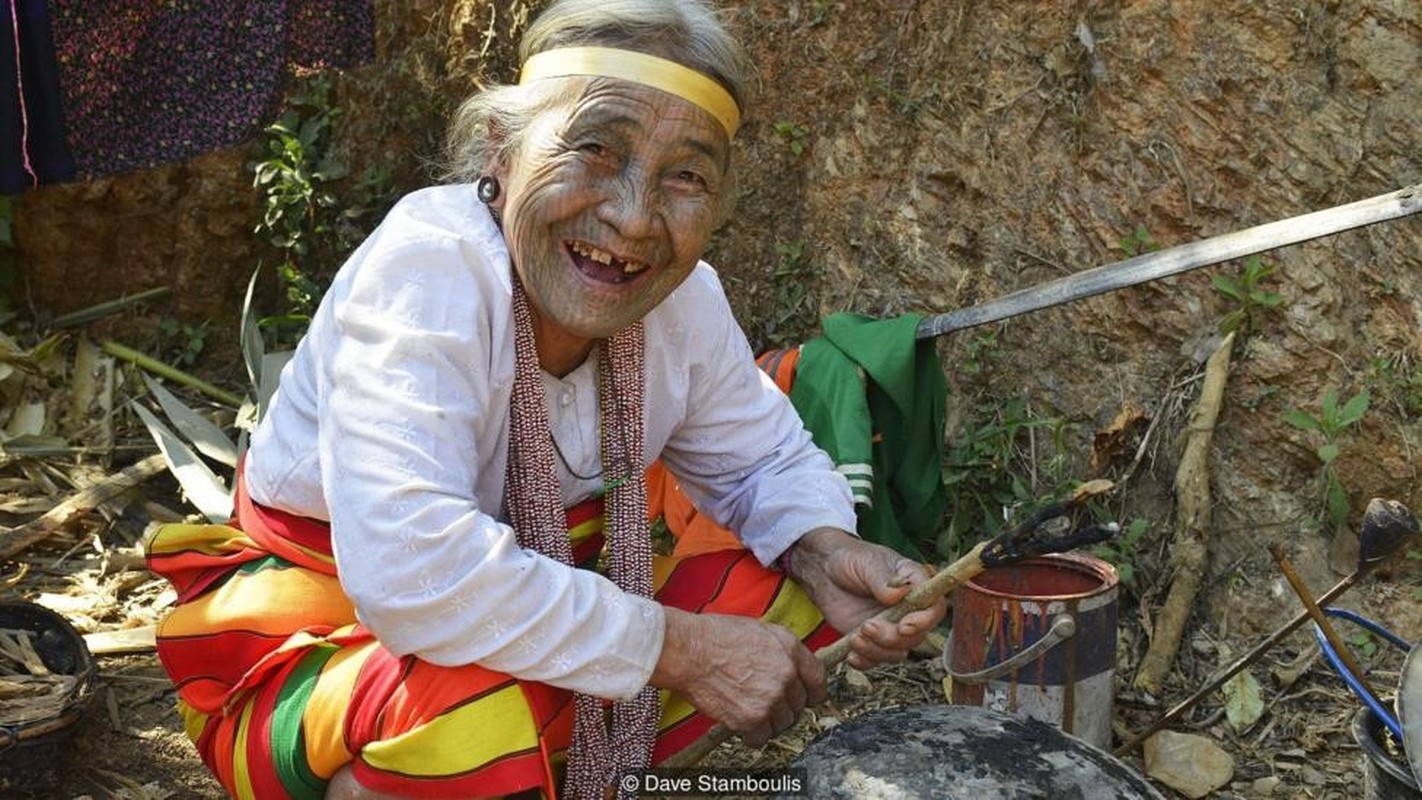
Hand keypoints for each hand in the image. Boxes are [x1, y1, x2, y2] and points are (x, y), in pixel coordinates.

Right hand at [650, 608, 825, 747]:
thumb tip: (792, 666)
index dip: (811, 692)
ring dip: (768, 721)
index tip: (806, 698)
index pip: (818, 680)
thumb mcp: (759, 630)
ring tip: (747, 708)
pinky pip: (761, 738)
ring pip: (782, 723)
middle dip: (783, 706)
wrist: (688, 651)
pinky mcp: (752, 719)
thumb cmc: (715, 636)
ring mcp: (771, 698)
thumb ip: (782, 650)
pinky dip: (750, 735)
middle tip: (763, 702)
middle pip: (799, 705)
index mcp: (790, 650)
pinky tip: (738, 721)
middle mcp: (786, 674)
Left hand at [785, 528, 945, 669]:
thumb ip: (883, 579)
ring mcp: (890, 626)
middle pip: (915, 636)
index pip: (934, 609)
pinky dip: (865, 661)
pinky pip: (875, 660)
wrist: (824, 569)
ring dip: (876, 651)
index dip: (924, 621)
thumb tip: (898, 594)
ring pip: (896, 652)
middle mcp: (907, 610)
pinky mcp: (871, 639)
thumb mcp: (867, 563)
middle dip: (892, 638)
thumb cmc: (850, 558)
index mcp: (915, 586)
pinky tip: (850, 654)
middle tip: (866, 626)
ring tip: (854, 638)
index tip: (904, 626)